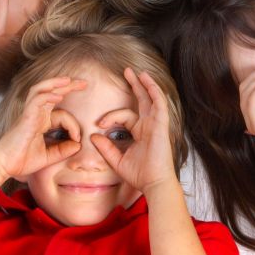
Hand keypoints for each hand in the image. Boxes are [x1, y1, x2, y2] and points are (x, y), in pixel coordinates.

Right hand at [0, 77, 86, 179]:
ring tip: (68, 80)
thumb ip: (63, 150)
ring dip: (55, 83)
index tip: (78, 140)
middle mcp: (36, 114)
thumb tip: (79, 145)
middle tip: (84, 83)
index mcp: (41, 121)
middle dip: (68, 86)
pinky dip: (47, 96)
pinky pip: (36, 101)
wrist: (4, 166)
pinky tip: (58, 96)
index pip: (62, 114)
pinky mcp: (25, 118)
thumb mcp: (48, 157)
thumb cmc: (21, 161)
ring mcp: (29, 114)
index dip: (74, 125)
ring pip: (40, 90)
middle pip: (51, 92)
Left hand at [91, 69, 176, 192]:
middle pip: (142, 100)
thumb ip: (106, 148)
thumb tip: (93, 136)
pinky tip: (147, 81)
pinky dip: (154, 91)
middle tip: (126, 71)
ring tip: (137, 72)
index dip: (110, 117)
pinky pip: (159, 103)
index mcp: (141, 132)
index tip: (99, 125)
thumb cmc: (139, 175)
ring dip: (145, 84)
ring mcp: (156, 124)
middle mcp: (149, 125)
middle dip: (135, 85)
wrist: (154, 183)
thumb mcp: (117, 160)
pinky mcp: (161, 124)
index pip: (125, 116)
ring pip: (152, 98)